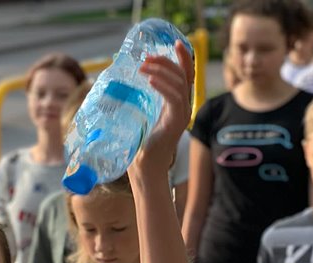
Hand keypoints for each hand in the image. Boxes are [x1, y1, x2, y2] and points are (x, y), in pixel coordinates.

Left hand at [130, 41, 193, 175]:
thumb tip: (126, 84)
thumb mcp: (141, 117)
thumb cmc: (139, 146)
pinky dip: (162, 85)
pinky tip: (150, 79)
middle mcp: (184, 107)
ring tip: (143, 66)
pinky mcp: (177, 121)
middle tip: (147, 57)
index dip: (182, 58)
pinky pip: (173, 96)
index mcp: (177, 105)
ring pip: (179, 83)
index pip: (185, 75)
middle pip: (183, 75)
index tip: (173, 43)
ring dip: (161, 71)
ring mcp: (182, 114)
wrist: (145, 168)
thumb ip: (143, 101)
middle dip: (167, 61)